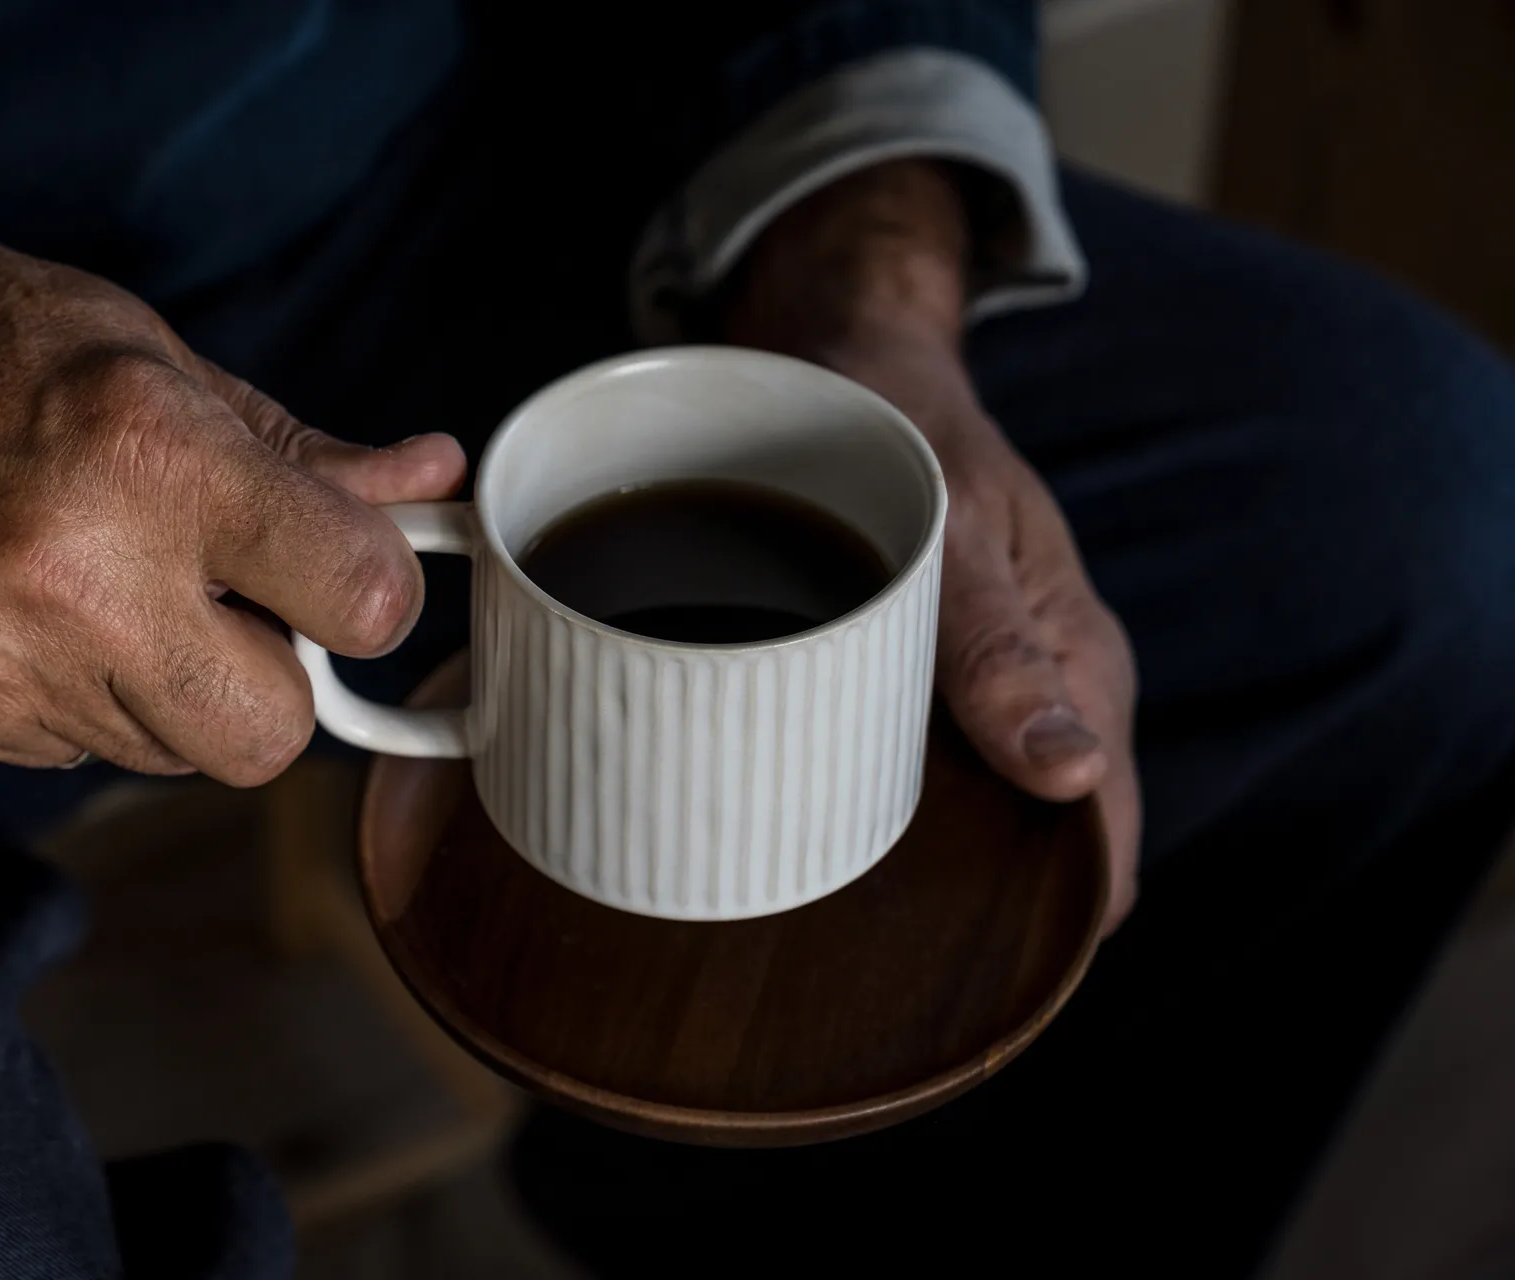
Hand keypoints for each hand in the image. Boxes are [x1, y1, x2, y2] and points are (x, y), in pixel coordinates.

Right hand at [0, 194, 464, 783]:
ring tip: (114, 584)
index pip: (358, 598)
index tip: (346, 564)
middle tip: (235, 601)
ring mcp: (2, 670)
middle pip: (272, 734)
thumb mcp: (145, 350)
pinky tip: (39, 612)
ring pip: (176, 754)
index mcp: (150, 461)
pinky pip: (81, 752)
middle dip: (279, 680)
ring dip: (182, 687)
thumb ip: (297, 448)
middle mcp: (79, 583)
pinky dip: (90, 698)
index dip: (375, 588)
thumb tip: (424, 484)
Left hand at [726, 161, 1140, 931]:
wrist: (849, 356)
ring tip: (827, 917)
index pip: (1104, 837)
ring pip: (978, 814)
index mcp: (1079, 664)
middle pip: (1038, 846)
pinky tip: (804, 833)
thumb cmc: (903, 426)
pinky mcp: (921, 677)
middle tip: (871, 967)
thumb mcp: (951, 523)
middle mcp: (1038, 691)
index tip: (978, 988)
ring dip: (920, 866)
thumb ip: (997, 646)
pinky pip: (917, 765)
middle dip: (978, 914)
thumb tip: (1070, 778)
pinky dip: (874, 805)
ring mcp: (980, 688)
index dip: (1058, 924)